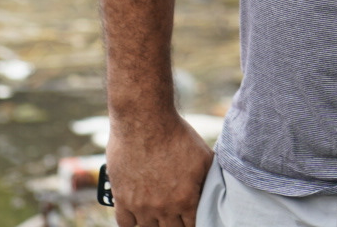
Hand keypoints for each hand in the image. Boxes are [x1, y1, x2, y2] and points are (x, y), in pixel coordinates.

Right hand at [107, 111, 214, 226]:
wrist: (144, 120)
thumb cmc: (176, 134)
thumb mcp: (203, 156)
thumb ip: (209, 178)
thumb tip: (214, 190)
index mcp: (185, 199)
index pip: (192, 226)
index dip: (193, 223)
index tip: (190, 218)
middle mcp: (163, 207)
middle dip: (174, 224)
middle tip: (175, 216)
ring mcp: (140, 205)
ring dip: (154, 223)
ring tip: (158, 215)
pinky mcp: (121, 198)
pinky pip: (125, 223)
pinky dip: (132, 222)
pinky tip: (138, 217)